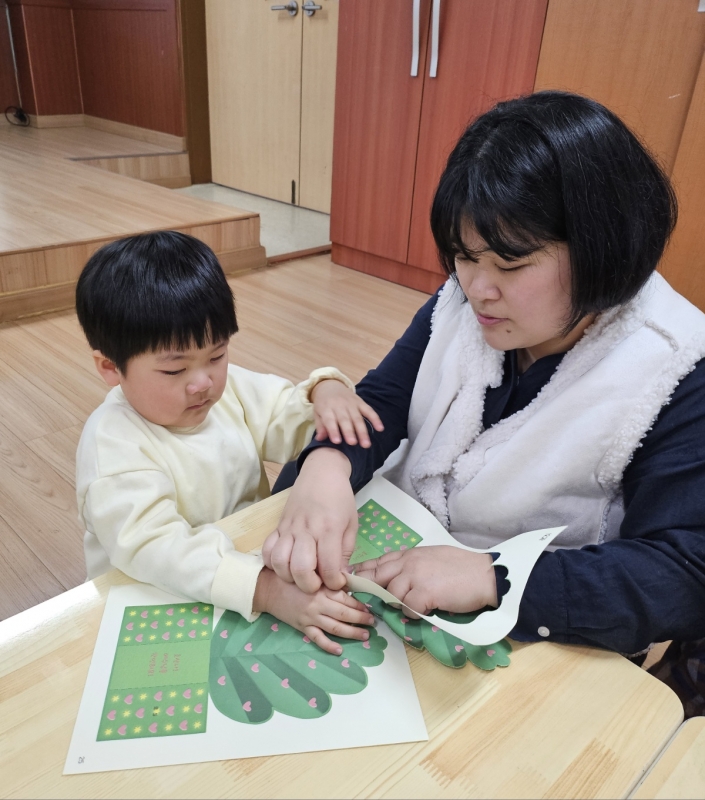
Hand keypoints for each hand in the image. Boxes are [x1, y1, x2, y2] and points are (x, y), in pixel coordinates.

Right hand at [252, 567, 374, 654]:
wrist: (268, 588)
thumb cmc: (292, 578)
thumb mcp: (312, 575)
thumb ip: (329, 581)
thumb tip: (350, 586)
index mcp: (322, 589)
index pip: (346, 599)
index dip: (360, 605)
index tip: (370, 608)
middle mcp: (318, 604)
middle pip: (344, 614)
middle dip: (361, 619)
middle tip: (373, 623)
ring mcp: (310, 617)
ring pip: (335, 627)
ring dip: (352, 633)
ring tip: (364, 636)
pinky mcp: (302, 627)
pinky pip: (317, 638)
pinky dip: (328, 646)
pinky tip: (339, 651)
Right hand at [262, 449, 357, 592]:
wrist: (321, 472)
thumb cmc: (340, 499)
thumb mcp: (351, 524)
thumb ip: (344, 552)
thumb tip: (339, 577)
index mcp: (329, 529)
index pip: (328, 567)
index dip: (334, 583)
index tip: (337, 583)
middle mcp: (307, 530)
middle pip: (300, 568)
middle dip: (309, 585)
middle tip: (318, 584)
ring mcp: (289, 528)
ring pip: (279, 561)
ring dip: (289, 576)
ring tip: (300, 576)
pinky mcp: (278, 526)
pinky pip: (267, 550)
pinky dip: (273, 564)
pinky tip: (285, 565)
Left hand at [310, 379, 383, 447]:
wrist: (330, 385)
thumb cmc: (323, 404)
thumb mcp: (317, 413)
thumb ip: (320, 426)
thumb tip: (320, 439)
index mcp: (326, 408)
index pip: (330, 420)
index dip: (333, 430)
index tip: (337, 441)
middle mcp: (339, 405)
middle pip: (345, 419)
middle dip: (349, 432)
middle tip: (353, 443)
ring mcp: (351, 403)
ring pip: (357, 418)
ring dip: (362, 431)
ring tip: (366, 444)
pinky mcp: (361, 402)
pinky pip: (369, 410)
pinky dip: (375, 419)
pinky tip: (380, 428)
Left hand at [354, 546, 496, 616]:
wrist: (484, 575)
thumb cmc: (462, 567)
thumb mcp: (432, 557)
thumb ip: (414, 564)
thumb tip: (399, 576)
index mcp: (411, 554)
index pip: (379, 561)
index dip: (364, 570)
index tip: (353, 578)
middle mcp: (409, 563)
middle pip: (377, 575)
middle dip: (366, 587)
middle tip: (360, 597)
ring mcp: (415, 577)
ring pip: (391, 594)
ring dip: (398, 603)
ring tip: (414, 605)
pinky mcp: (424, 593)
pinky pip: (407, 608)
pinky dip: (414, 613)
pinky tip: (426, 610)